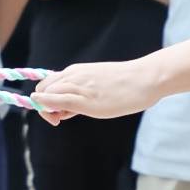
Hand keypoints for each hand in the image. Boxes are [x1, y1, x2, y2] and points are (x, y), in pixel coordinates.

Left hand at [31, 56, 160, 122]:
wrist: (145, 78)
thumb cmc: (126, 83)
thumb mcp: (98, 85)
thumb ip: (80, 94)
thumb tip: (65, 110)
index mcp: (76, 71)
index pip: (48, 84)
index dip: (45, 99)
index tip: (57, 111)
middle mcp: (74, 76)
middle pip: (43, 89)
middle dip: (43, 105)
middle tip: (60, 118)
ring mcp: (80, 87)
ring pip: (47, 95)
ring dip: (47, 109)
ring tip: (65, 117)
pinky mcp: (87, 100)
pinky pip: (59, 101)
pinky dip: (47, 105)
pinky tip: (49, 113)